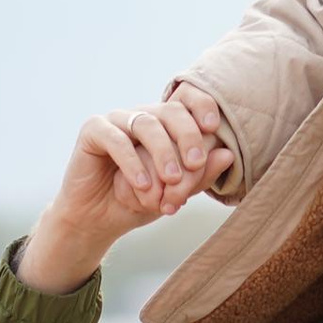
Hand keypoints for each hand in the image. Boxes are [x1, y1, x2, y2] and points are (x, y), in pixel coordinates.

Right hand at [18, 89, 231, 294]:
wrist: (99, 220)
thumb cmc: (140, 202)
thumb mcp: (175, 193)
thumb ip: (199, 175)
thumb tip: (228, 155)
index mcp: (165, 125)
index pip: (186, 102)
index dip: (202, 106)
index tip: (214, 127)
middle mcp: (143, 116)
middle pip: (171, 112)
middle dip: (187, 136)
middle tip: (195, 163)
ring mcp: (117, 120)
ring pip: (147, 124)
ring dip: (163, 153)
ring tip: (171, 180)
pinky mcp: (93, 130)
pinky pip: (116, 139)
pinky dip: (132, 163)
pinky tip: (142, 185)